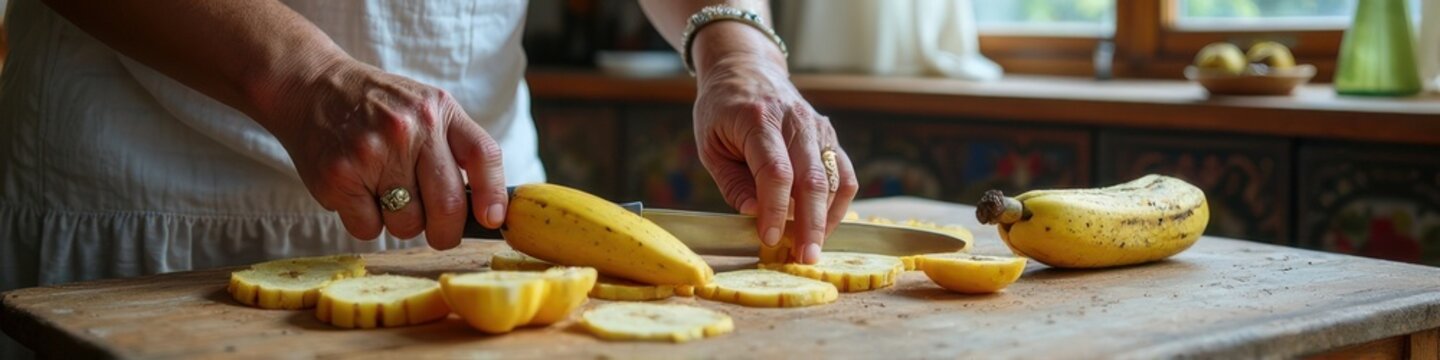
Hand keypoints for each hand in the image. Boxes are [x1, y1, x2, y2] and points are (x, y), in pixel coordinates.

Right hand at [262, 58, 508, 249]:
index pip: (483, 155)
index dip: (494, 195)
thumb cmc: (377, 107)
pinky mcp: (339, 177)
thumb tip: (489, 209)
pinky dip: (366, 222)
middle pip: (448, 206)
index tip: (493, 220)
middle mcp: (409, 129)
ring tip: (383, 191)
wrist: (310, 86)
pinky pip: (369, 229)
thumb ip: (457, 147)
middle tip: (439, 232)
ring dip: (400, 222)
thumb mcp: (426, 107)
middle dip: (447, 232)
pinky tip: (357, 192)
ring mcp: (372, 153)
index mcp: (439, 110)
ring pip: (408, 224)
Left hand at [691, 26, 858, 263]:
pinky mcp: (829, 136)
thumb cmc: (722, 111)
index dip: (775, 210)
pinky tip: (824, 224)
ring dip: (828, 218)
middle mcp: (795, 121)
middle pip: (813, 179)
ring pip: (835, 178)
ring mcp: (818, 127)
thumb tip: (756, 215)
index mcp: (759, 120)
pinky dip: (839, 203)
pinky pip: (844, 173)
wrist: (747, 69)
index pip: (775, 172)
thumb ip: (733, 183)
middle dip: (811, 224)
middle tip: (806, 258)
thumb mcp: (710, 145)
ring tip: (813, 247)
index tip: (770, 239)